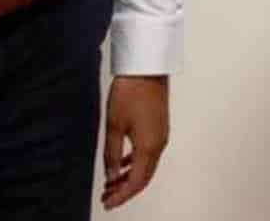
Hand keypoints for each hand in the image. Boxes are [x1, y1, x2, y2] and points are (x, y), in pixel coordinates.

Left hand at [102, 75, 169, 210]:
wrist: (146, 67)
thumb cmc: (130, 92)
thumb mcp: (114, 126)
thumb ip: (112, 155)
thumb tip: (111, 176)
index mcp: (149, 147)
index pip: (136, 182)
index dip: (122, 196)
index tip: (108, 203)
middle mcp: (159, 144)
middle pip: (144, 177)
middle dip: (126, 190)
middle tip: (107, 197)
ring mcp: (161, 135)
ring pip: (147, 166)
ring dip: (131, 177)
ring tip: (112, 183)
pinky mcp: (159, 126)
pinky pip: (150, 153)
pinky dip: (136, 163)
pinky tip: (124, 163)